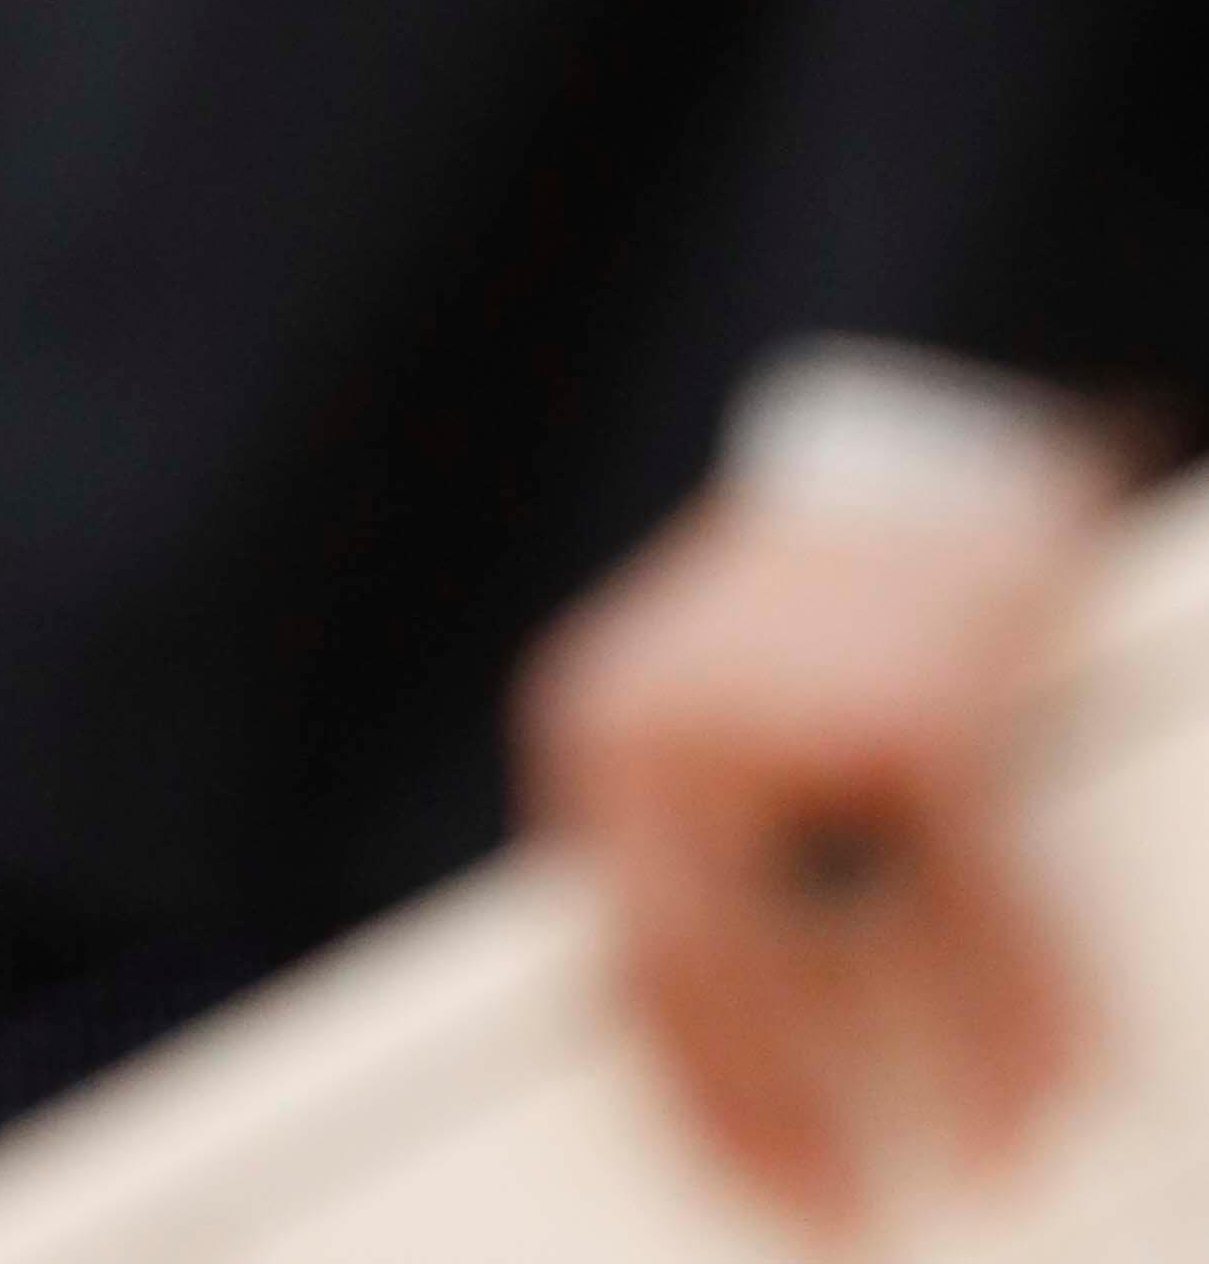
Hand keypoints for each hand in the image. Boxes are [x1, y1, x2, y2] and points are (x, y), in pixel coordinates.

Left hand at [515, 481, 1112, 1234]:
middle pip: (698, 972)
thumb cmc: (825, 599)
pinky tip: (1046, 1077)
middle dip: (773, 1114)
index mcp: (594, 725)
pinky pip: (969, 909)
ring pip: (835, 953)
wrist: (940, 452)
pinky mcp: (919, 715)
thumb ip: (691, 837)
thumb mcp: (709, 705)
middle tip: (836, 1211)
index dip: (685, 1089)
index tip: (741, 1177)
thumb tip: (725, 1042)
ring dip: (920, 1081)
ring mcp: (790, 714)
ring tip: (979, 1161)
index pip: (616, 953)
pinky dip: (1015, 1010)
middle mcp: (662, 719)